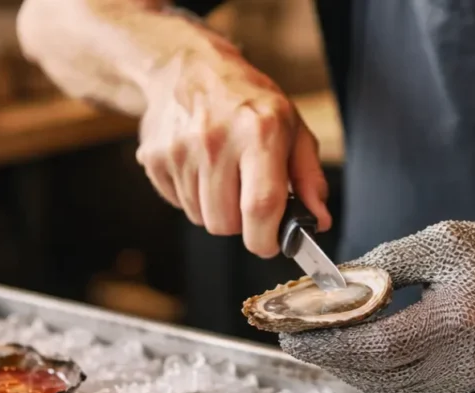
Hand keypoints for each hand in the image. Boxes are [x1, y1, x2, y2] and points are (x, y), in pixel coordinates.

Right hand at [16, 0, 329, 257]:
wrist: (188, 68)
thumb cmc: (248, 101)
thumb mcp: (291, 128)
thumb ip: (309, 178)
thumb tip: (320, 220)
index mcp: (259, 132)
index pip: (261, 207)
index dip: (266, 238)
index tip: (270, 243)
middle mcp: (216, 141)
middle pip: (226, 223)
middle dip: (241, 222)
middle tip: (246, 194)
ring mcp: (180, 150)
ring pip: (201, 218)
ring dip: (216, 208)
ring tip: (223, 175)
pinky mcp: (154, 158)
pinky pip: (178, 205)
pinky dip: (192, 196)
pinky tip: (200, 168)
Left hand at [278, 216, 474, 392]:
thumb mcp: (441, 242)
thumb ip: (385, 264)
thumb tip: (334, 284)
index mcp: (456, 319)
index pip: (375, 345)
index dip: (328, 342)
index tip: (292, 331)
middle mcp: (460, 360)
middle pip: (374, 372)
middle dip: (327, 356)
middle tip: (294, 338)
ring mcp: (463, 379)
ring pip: (386, 385)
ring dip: (345, 366)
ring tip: (317, 342)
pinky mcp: (463, 385)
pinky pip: (404, 386)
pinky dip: (373, 372)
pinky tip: (353, 352)